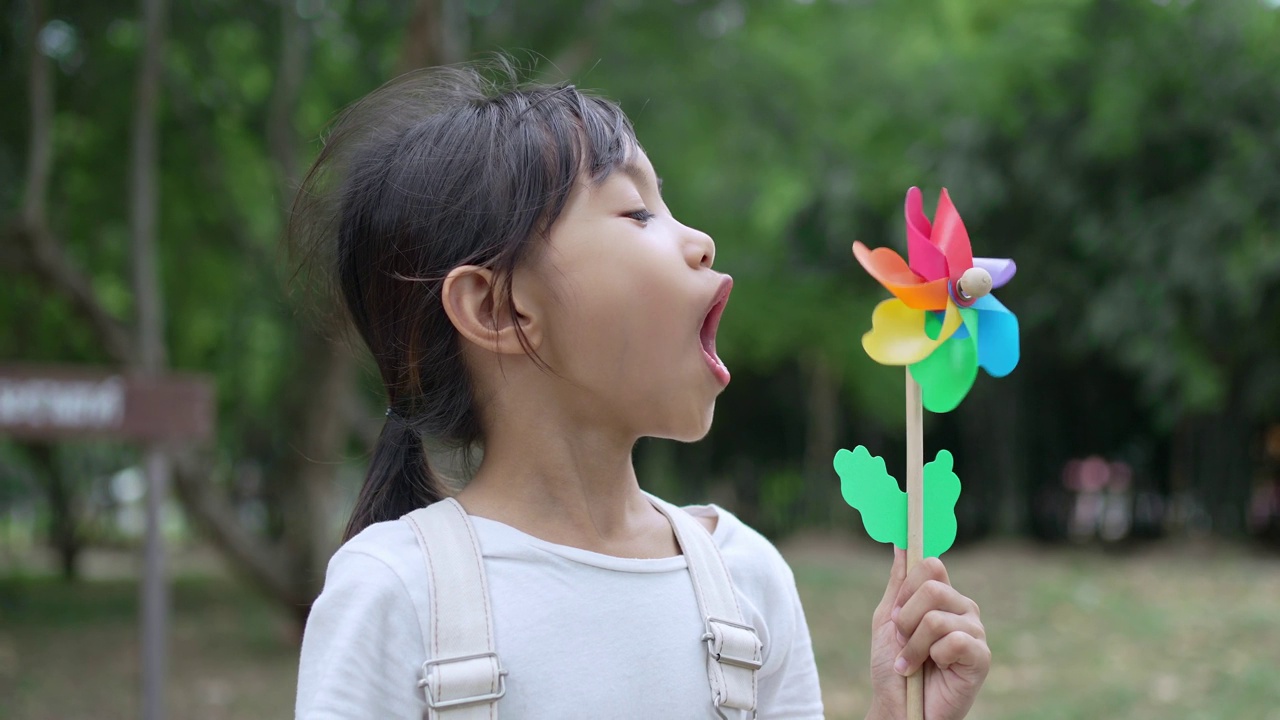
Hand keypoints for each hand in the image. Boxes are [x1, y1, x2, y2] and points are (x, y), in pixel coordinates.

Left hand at [866, 548, 989, 719]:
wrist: (898, 709)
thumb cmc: (893, 667)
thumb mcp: (888, 620)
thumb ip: (898, 582)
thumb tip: (900, 543)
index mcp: (944, 597)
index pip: (931, 565)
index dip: (906, 588)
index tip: (896, 613)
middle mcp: (963, 609)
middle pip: (931, 588)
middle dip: (905, 620)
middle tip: (902, 642)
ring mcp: (975, 632)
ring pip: (936, 618)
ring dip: (912, 645)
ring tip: (911, 662)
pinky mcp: (981, 657)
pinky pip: (953, 640)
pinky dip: (932, 658)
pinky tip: (933, 670)